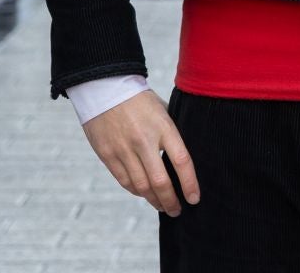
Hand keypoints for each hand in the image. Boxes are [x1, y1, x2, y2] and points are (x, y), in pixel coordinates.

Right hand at [80, 90, 198, 216]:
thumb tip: (181, 160)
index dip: (190, 183)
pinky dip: (136, 191)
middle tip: (177, 210)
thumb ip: (171, 134)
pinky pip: (124, 181)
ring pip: (141, 186)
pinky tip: (144, 194)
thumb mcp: (163, 110)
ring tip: (162, 206)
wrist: (105, 88)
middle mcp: (143, 141)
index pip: (181, 161)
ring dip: (154, 200)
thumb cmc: (140, 100)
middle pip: (160, 181)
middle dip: (171, 201)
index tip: (194, 198)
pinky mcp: (107, 155)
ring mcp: (123, 149)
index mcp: (163, 127)